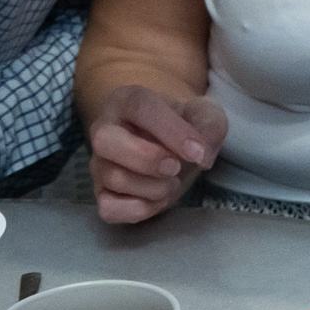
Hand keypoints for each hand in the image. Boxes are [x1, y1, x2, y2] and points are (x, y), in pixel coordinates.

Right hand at [87, 85, 227, 224]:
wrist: (175, 145)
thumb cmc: (186, 125)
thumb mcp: (206, 115)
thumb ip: (210, 125)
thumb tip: (201, 154)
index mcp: (127, 100)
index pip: (140, 107)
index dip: (171, 131)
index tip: (197, 152)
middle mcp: (104, 129)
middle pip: (104, 140)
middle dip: (146, 159)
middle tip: (176, 167)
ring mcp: (99, 163)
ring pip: (112, 177)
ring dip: (153, 187)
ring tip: (172, 182)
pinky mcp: (101, 194)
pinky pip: (108, 208)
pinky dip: (139, 210)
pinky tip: (157, 198)